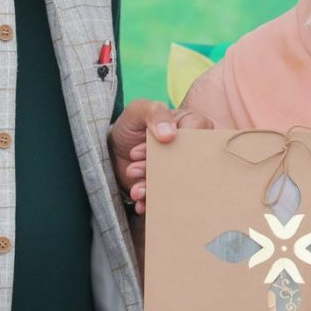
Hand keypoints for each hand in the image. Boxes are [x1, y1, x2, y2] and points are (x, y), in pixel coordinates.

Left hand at [109, 100, 213, 214]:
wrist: (113, 149)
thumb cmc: (131, 125)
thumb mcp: (138, 110)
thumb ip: (155, 113)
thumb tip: (169, 135)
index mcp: (191, 124)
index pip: (197, 136)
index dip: (176, 143)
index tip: (152, 145)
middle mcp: (190, 148)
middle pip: (187, 163)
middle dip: (160, 170)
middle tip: (135, 170)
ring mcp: (180, 169)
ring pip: (175, 182)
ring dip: (153, 187)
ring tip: (135, 188)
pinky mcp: (169, 185)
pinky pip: (167, 196)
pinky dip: (152, 200)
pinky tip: (140, 200)